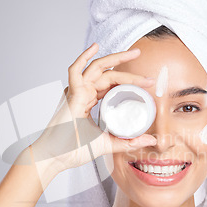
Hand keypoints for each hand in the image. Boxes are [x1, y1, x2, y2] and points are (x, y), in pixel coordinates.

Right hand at [30, 43, 156, 172]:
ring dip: (116, 59)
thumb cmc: (73, 150)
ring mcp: (76, 92)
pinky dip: (83, 58)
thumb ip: (128, 141)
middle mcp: (83, 93)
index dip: (129, 81)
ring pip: (98, 69)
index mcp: (89, 101)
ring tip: (134, 53)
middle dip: (128, 69)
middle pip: (108, 74)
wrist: (55, 158)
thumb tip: (151, 139)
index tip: (147, 84)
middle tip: (147, 73)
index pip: (111, 84)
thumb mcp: (107, 144)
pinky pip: (75, 71)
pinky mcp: (71, 96)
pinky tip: (95, 48)